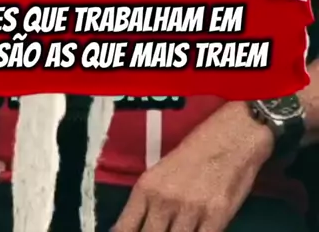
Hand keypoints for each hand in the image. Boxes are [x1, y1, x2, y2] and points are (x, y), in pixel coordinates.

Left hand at [112, 102, 273, 231]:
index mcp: (147, 186)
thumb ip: (150, 200)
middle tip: (158, 231)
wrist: (233, 135)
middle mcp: (164, 200)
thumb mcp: (164, 170)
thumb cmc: (198, 148)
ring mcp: (190, 211)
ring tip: (177, 228)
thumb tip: (138, 225)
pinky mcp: (216, 219)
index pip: (125, 227)